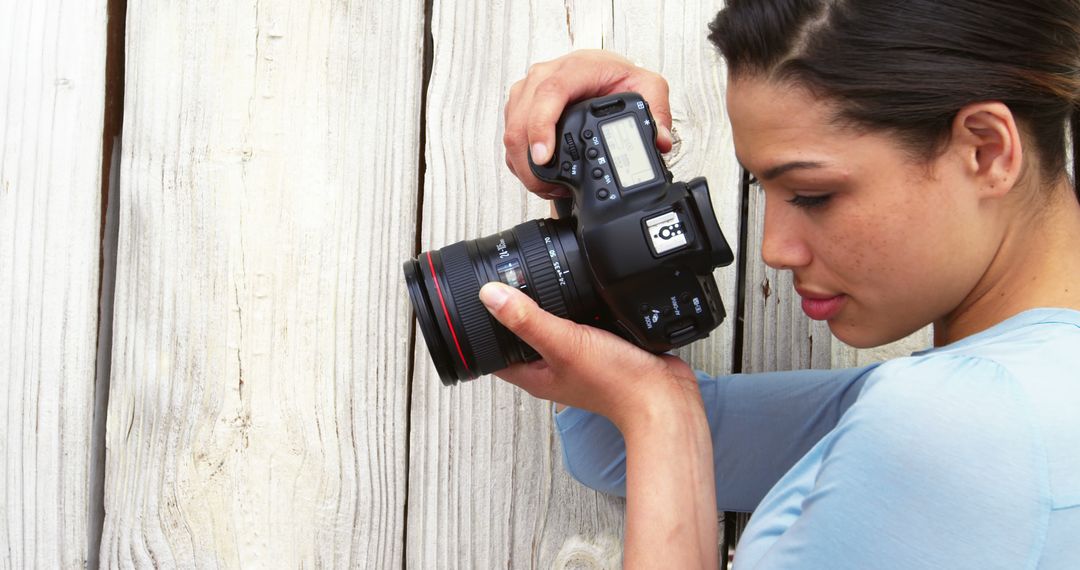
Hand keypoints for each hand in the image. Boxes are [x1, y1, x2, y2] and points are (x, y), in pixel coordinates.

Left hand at [478, 281, 699, 428]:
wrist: (664, 395)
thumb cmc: (616, 383)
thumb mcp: (564, 344)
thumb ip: (527, 320)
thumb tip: (491, 295)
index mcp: (535, 374)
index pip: (493, 351)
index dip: (480, 326)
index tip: (474, 298)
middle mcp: (553, 367)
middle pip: (522, 335)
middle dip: (515, 309)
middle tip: (509, 279)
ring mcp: (578, 359)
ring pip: (553, 325)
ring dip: (551, 304)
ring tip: (544, 279)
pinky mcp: (602, 348)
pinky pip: (582, 322)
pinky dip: (580, 305)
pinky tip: (585, 290)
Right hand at [503, 50, 673, 199]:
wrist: (601, 69)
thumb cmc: (617, 75)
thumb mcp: (647, 86)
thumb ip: (657, 112)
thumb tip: (660, 140)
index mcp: (575, 68)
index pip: (549, 93)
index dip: (541, 127)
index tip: (544, 157)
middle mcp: (545, 76)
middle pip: (521, 118)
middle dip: (529, 160)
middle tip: (550, 187)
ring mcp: (528, 90)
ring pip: (511, 129)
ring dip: (523, 164)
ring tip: (549, 186)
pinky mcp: (520, 105)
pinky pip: (510, 135)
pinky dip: (520, 160)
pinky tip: (539, 174)